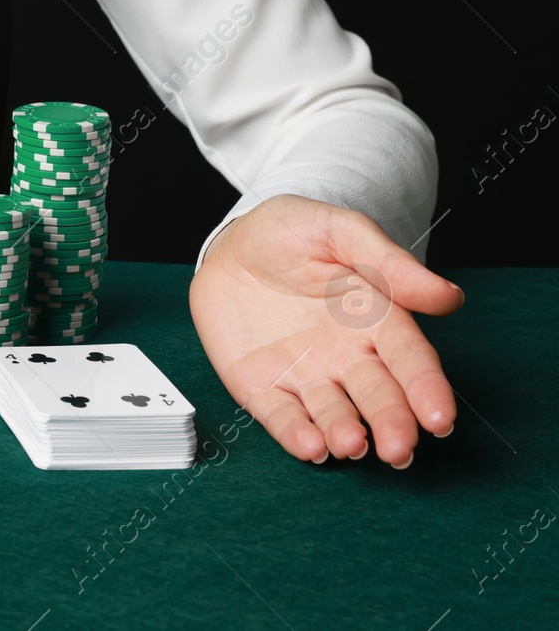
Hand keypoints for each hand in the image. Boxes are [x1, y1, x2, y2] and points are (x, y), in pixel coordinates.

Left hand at [190, 195, 462, 466]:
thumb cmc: (292, 233)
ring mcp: (305, 374)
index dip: (426, 389)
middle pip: (376, 396)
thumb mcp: (340, 232)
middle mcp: (347, 356)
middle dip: (391, 423)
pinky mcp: (262, 386)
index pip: (408, 359)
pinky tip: (309, 448)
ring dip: (343, 433)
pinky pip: (280, 415)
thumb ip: (388, 263)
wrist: (231, 243)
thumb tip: (449, 297)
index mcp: (376, 319)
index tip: (440, 418)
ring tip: (351, 445)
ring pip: (332, 413)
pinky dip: (293, 434)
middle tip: (400, 450)